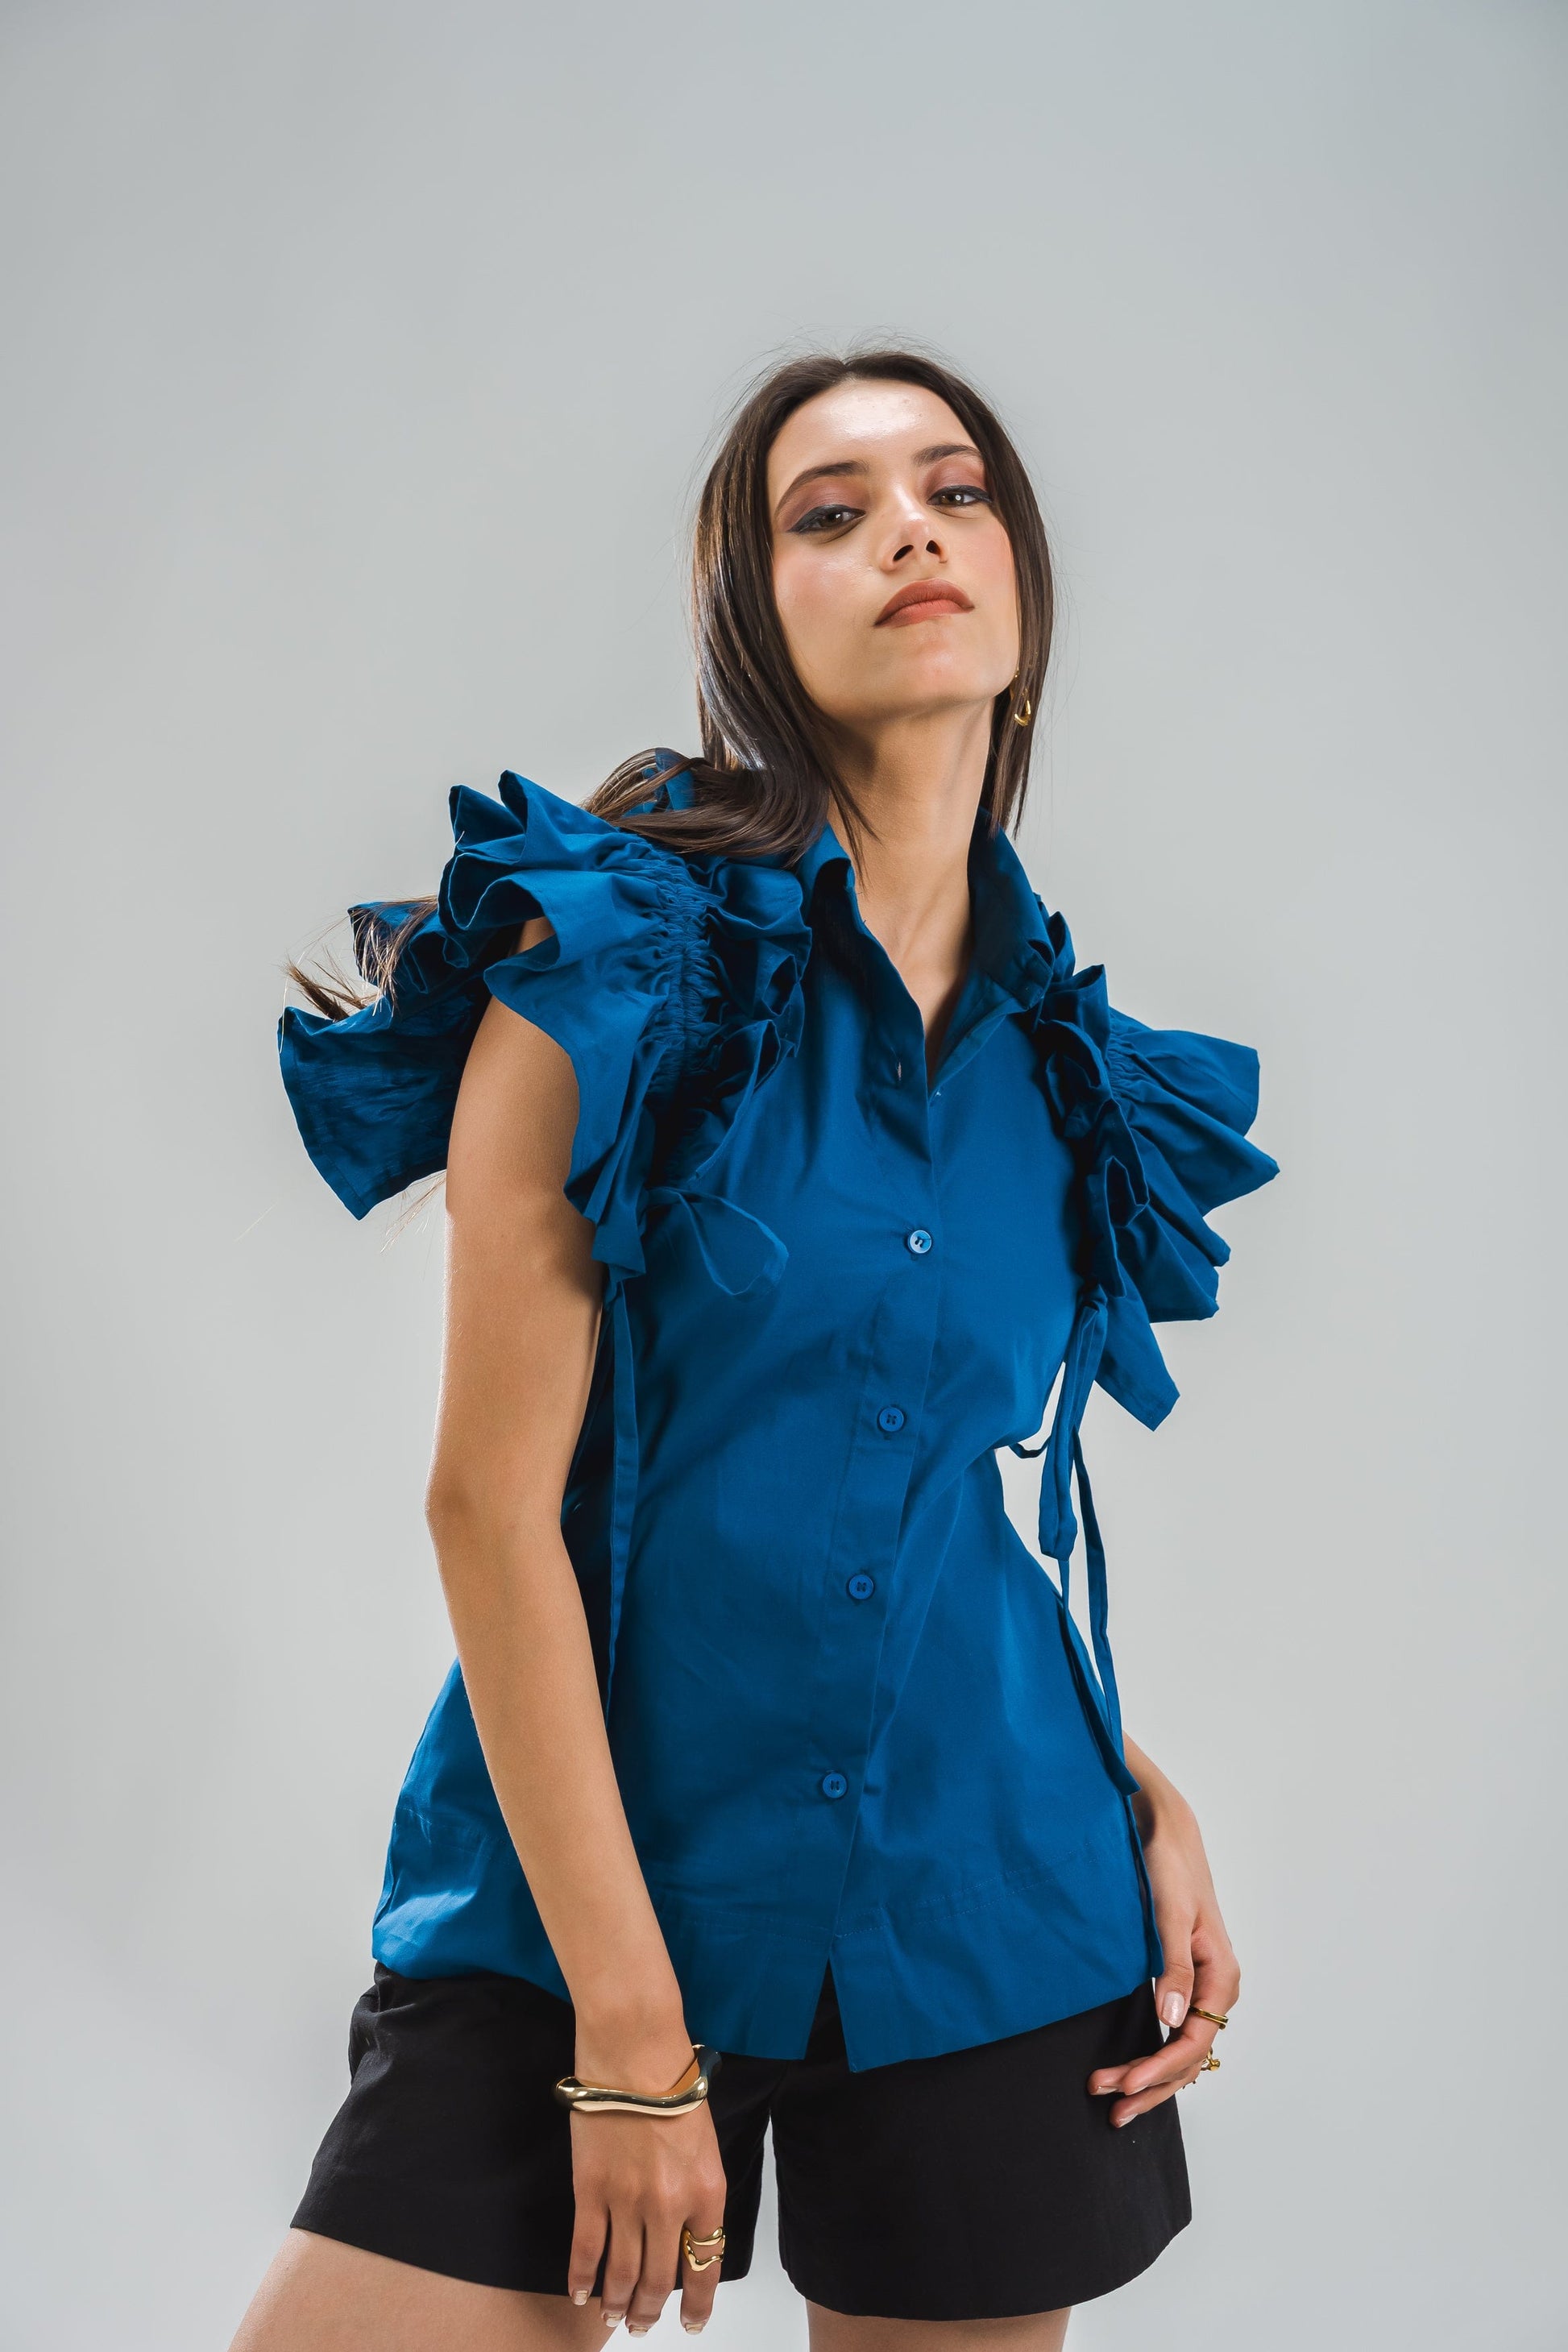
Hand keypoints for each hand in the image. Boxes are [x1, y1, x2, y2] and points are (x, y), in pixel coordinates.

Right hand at [566, 2019, 727, 2335]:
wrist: (635, 2049)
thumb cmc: (674, 2083)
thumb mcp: (704, 2142)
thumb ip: (696, 2190)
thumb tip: (683, 2230)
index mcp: (707, 2192)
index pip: (705, 2265)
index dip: (699, 2302)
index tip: (693, 2322)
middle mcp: (670, 2205)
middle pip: (660, 2278)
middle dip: (651, 2311)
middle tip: (642, 2326)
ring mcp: (628, 2200)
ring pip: (622, 2272)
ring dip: (618, 2303)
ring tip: (615, 2319)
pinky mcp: (591, 2188)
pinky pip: (586, 2247)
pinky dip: (581, 2277)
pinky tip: (581, 2294)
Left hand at [1089, 1745, 1239, 2126]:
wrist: (1165, 1832)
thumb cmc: (1169, 1867)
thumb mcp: (1170, 1914)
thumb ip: (1172, 1966)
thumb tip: (1169, 2019)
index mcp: (1222, 1977)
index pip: (1193, 2043)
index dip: (1158, 2069)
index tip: (1122, 2085)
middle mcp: (1216, 1988)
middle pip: (1188, 2056)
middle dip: (1149, 2084)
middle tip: (1107, 2105)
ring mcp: (1200, 1987)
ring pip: (1180, 2050)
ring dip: (1149, 2076)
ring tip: (1111, 2098)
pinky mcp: (1182, 1980)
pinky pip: (1173, 2032)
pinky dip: (1151, 2055)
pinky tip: (1130, 2070)